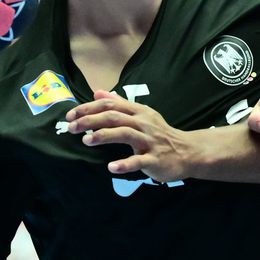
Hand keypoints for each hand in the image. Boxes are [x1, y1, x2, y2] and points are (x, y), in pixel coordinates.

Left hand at [66, 91, 192, 181]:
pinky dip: (125, 164)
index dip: (89, 108)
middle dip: (90, 121)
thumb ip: (120, 103)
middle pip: (114, 117)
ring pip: (125, 134)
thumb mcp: (142, 114)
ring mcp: (150, 141)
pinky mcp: (155, 159)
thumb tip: (98, 92)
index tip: (71, 115)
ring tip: (86, 141)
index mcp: (139, 112)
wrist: (188, 152)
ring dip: (104, 136)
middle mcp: (143, 123)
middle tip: (71, 128)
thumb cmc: (160, 134)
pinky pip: (139, 161)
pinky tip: (111, 167)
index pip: (111, 104)